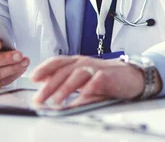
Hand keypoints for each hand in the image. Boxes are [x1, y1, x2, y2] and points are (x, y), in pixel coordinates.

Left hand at [30, 55, 159, 106]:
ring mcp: (95, 68)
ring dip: (65, 88)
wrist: (132, 76)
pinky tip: (82, 96)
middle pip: (63, 71)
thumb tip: (49, 95)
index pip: (57, 62)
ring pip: (77, 75)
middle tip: (39, 98)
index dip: (44, 69)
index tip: (32, 78)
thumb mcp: (84, 80)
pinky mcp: (107, 76)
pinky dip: (89, 88)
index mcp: (76, 62)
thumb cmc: (106, 79)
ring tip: (57, 101)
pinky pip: (96, 81)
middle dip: (49, 86)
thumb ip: (67, 85)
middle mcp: (84, 63)